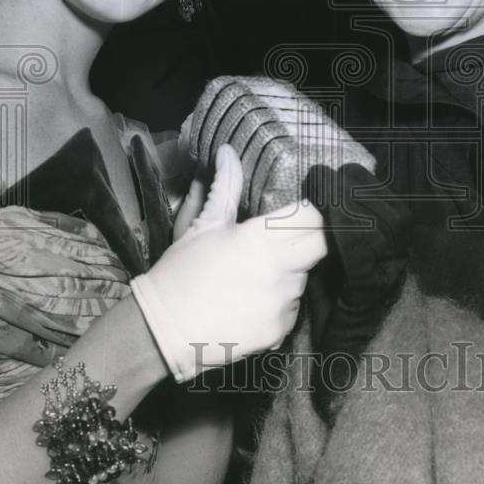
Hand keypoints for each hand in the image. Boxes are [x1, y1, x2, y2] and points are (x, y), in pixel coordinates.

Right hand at [130, 145, 326, 380]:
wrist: (163, 330)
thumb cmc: (181, 272)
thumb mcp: (204, 224)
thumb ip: (226, 186)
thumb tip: (228, 152)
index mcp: (261, 239)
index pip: (313, 217)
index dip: (308, 212)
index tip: (297, 213)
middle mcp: (280, 271)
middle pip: (320, 247)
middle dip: (307, 240)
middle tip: (284, 241)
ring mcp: (283, 304)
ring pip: (303, 279)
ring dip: (289, 273)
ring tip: (256, 276)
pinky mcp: (280, 332)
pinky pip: (291, 309)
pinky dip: (278, 304)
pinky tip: (251, 302)